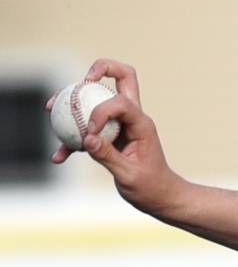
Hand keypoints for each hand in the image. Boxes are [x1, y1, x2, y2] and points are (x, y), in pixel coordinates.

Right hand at [49, 58, 184, 215]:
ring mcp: (121, 124)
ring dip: (75, 100)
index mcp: (142, 124)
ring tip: (49, 108)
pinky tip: (59, 157)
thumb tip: (87, 138)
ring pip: (99, 99)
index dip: (101, 111)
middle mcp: (133, 118)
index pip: (121, 102)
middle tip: (81, 80)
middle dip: (101, 69)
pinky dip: (73, 139)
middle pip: (122, 78)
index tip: (90, 134)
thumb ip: (108, 156)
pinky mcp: (111, 136)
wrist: (159, 197)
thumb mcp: (129, 175)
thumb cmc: (150, 186)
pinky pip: (89, 129)